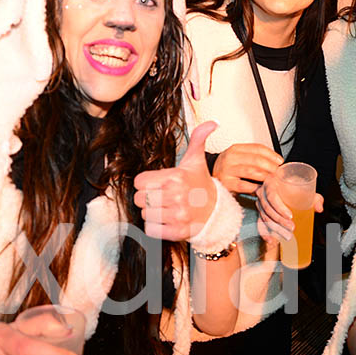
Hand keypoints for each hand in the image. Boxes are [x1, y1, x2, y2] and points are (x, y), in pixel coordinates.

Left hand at [133, 122, 217, 240]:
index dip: (146, 183)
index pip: (139, 182)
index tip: (157, 184)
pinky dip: (155, 227)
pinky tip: (167, 220)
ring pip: (145, 214)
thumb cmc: (200, 184)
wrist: (216, 211)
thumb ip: (198, 139)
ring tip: (166, 209)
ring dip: (152, 213)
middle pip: (139, 198)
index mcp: (175, 177)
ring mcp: (177, 215)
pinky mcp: (177, 231)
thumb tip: (213, 122)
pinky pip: (151, 229)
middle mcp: (176, 195)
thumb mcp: (196, 161)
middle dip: (148, 198)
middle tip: (162, 197)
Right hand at [212, 143, 282, 193]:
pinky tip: (261, 188)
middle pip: (256, 159)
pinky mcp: (226, 184)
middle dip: (271, 166)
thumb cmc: (228, 169)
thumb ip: (254, 158)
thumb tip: (275, 162)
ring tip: (273, 180)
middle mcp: (230, 158)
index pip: (257, 148)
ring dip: (266, 176)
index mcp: (235, 149)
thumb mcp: (238, 158)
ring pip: (252, 171)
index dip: (271, 154)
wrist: (209, 179)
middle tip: (278, 173)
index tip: (280, 161)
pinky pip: (245, 185)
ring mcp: (227, 171)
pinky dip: (255, 187)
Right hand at [255, 176, 322, 244]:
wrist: (285, 186)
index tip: (290, 216)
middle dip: (280, 221)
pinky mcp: (260, 212)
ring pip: (265, 218)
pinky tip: (271, 241)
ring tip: (287, 236)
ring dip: (276, 228)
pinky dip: (265, 233)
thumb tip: (319, 208)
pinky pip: (259, 224)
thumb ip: (315, 198)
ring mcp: (259, 203)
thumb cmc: (295, 187)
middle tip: (292, 228)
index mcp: (271, 183)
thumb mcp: (305, 189)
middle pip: (268, 209)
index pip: (272, 196)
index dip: (279, 207)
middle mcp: (262, 192)